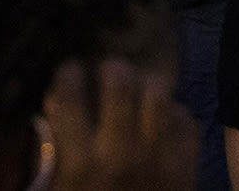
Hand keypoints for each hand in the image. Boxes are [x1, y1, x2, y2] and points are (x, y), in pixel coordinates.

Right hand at [45, 57, 196, 190]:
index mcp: (79, 162)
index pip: (69, 91)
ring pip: (159, 92)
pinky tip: (161, 122)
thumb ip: (50, 153)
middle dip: (111, 68)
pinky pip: (186, 120)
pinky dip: (174, 114)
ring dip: (146, 85)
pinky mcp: (187, 170)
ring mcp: (159, 160)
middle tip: (107, 74)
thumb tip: (51, 104)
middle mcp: (120, 154)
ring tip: (138, 91)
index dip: (68, 73)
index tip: (70, 75)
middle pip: (120, 79)